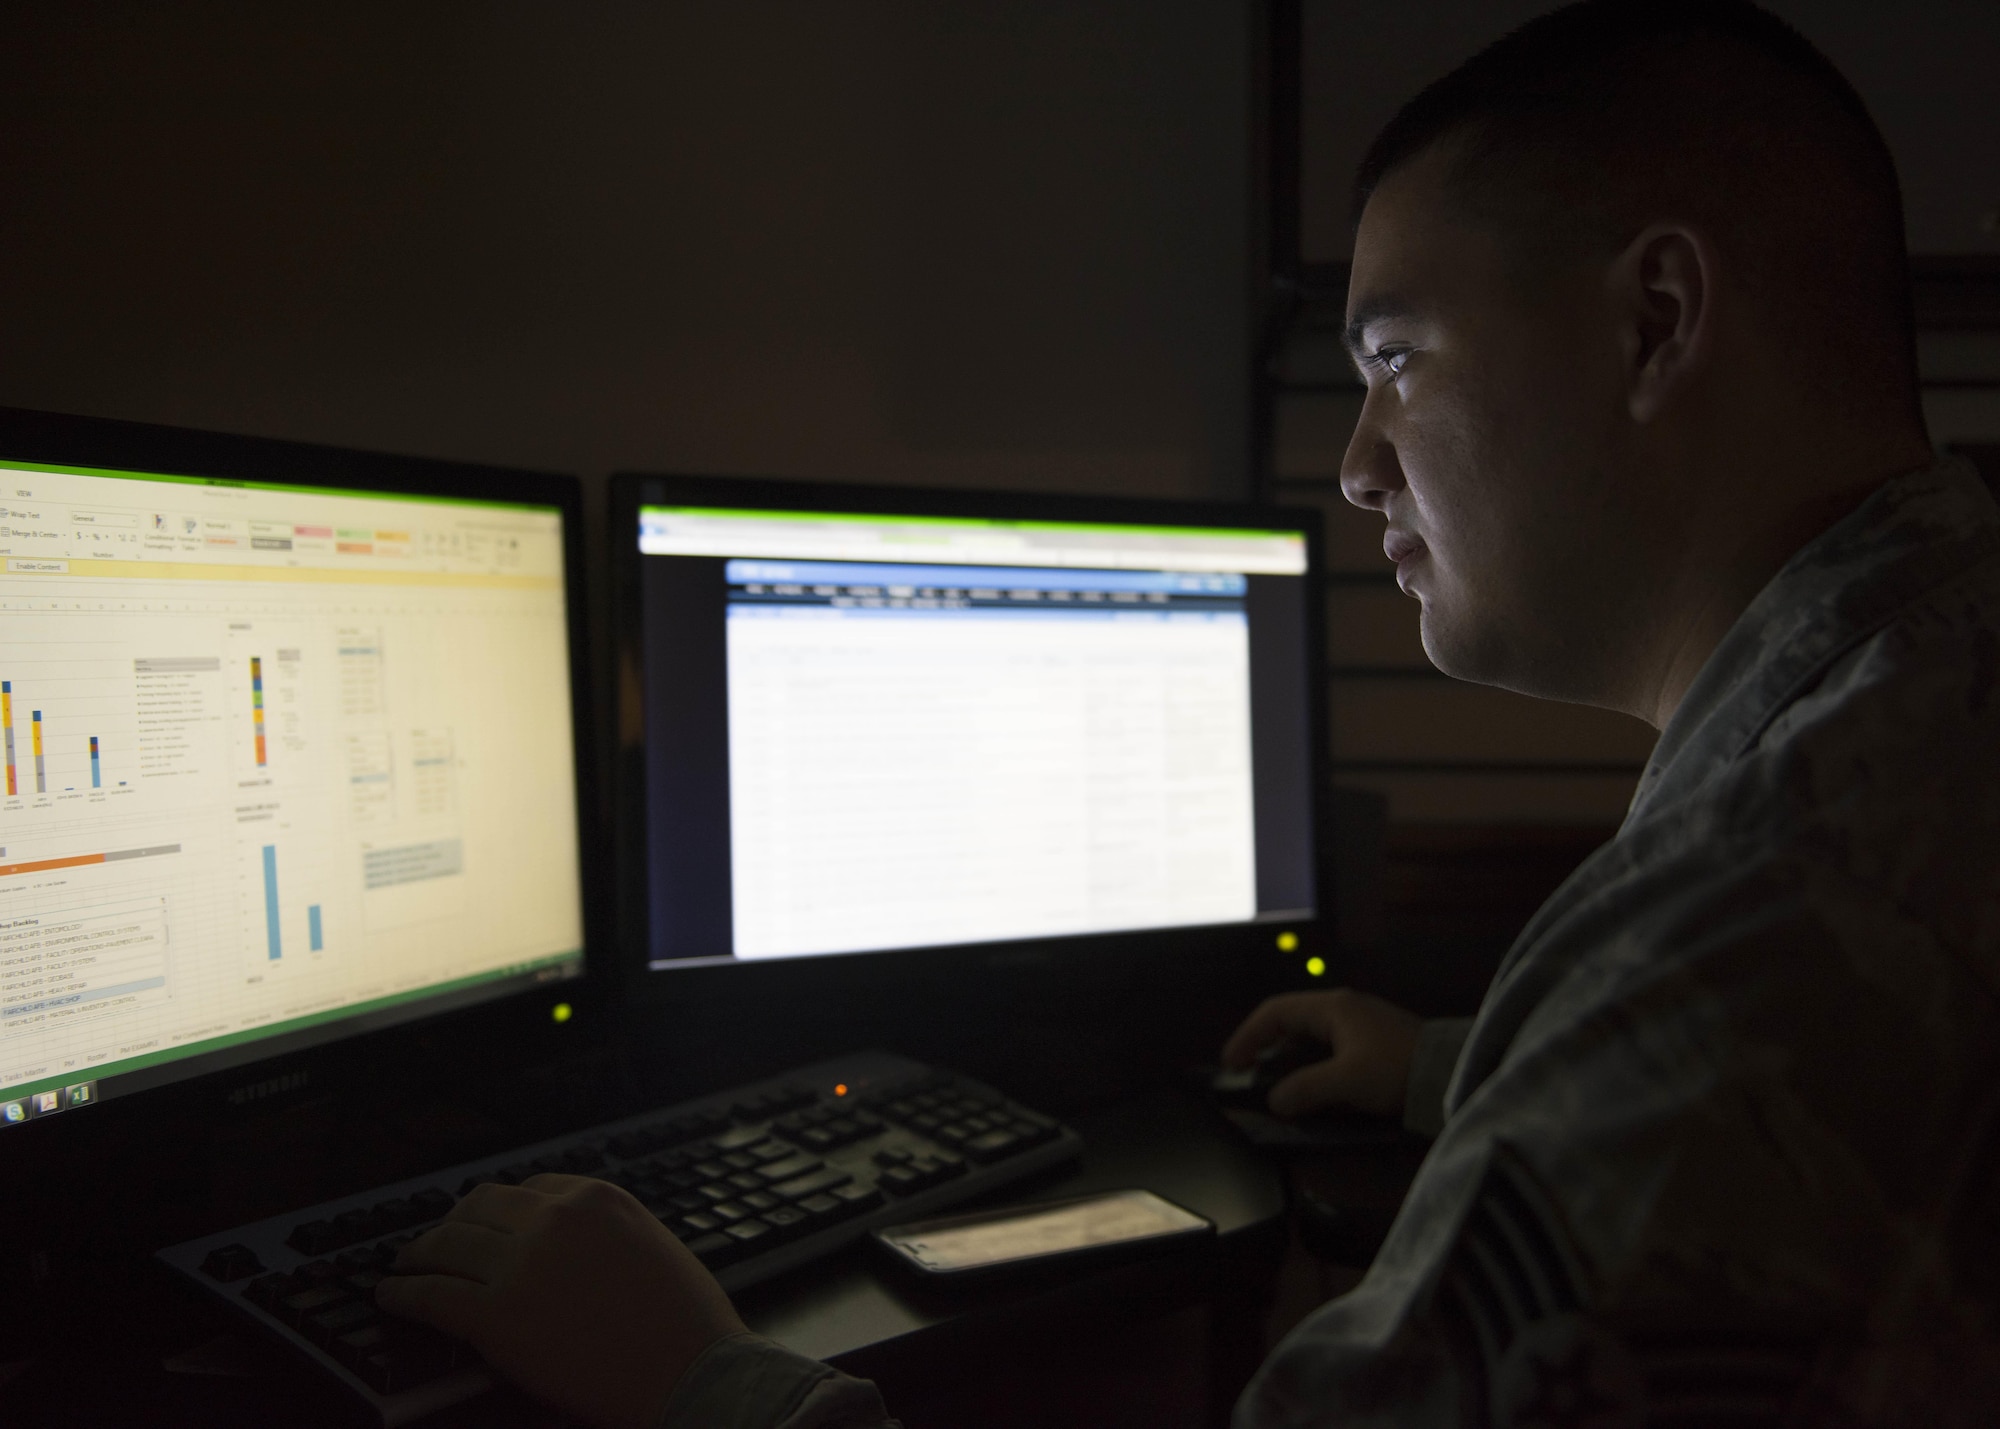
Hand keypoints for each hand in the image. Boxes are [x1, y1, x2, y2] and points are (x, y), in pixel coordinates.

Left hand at [376, 1174, 744, 1428]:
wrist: (692, 1374)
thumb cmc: (686, 1327)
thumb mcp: (652, 1248)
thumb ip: (607, 1235)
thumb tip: (573, 1250)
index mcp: (597, 1198)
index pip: (527, 1189)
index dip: (497, 1211)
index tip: (484, 1225)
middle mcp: (555, 1218)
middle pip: (478, 1207)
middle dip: (452, 1224)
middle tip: (435, 1243)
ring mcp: (522, 1263)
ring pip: (446, 1245)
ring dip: (417, 1255)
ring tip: (403, 1266)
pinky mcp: (494, 1316)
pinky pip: (430, 1296)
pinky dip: (402, 1294)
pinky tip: (389, 1297)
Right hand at [1220, 989, 1422, 1118]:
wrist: (1455, 1074)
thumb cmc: (1397, 1069)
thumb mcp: (1346, 1081)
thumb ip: (1305, 1090)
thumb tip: (1276, 1102)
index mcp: (1333, 1008)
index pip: (1275, 1012)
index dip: (1248, 1036)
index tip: (1231, 1064)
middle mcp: (1345, 1009)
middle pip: (1292, 1022)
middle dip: (1267, 1049)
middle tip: (1251, 1076)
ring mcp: (1364, 1024)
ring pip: (1313, 1038)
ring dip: (1292, 1062)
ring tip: (1279, 1088)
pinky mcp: (1379, 1043)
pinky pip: (1333, 1050)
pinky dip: (1315, 1067)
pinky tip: (1316, 1089)